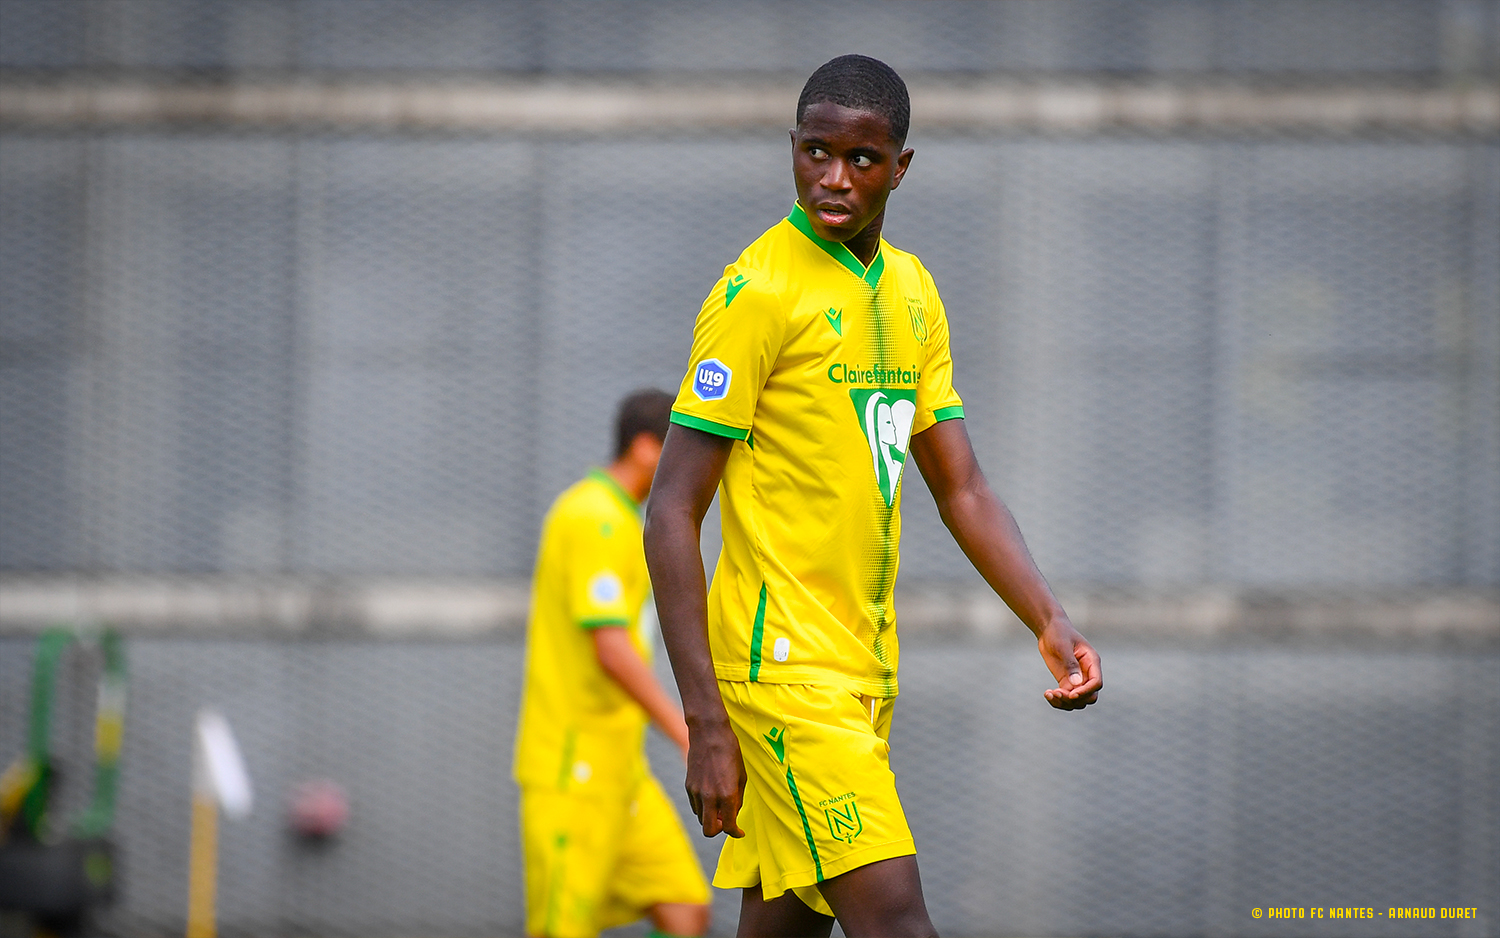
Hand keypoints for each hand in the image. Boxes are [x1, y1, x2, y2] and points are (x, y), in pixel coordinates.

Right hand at [684, 717, 746, 837]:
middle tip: (726, 821)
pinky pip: (695, 806)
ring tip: (720, 804)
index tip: (739, 831)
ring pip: (701, 818)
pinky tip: (711, 794)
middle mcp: (710, 797)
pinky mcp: (688, 786)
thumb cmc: (730, 751)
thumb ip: (737, 799)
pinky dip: (703, 806)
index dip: (735, 832)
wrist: (709, 733)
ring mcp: (696, 792)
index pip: (728, 826)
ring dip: (711, 817)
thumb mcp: (741, 776)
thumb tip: (732, 814)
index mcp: (727, 794)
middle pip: (709, 830)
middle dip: (719, 830)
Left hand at [1037, 619, 1102, 709]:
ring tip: (1050, 694)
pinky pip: (1066, 697)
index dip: (1086, 691)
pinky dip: (1057, 700)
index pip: (1096, 683)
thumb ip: (1070, 664)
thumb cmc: (1059, 632)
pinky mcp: (1066, 681)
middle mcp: (1087, 673)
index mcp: (1091, 662)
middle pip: (1089, 696)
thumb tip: (1077, 683)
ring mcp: (1077, 679)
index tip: (1071, 694)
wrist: (1049, 629)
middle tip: (1057, 693)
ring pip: (1078, 700)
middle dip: (1075, 699)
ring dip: (1065, 702)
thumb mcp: (1063, 645)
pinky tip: (1047, 693)